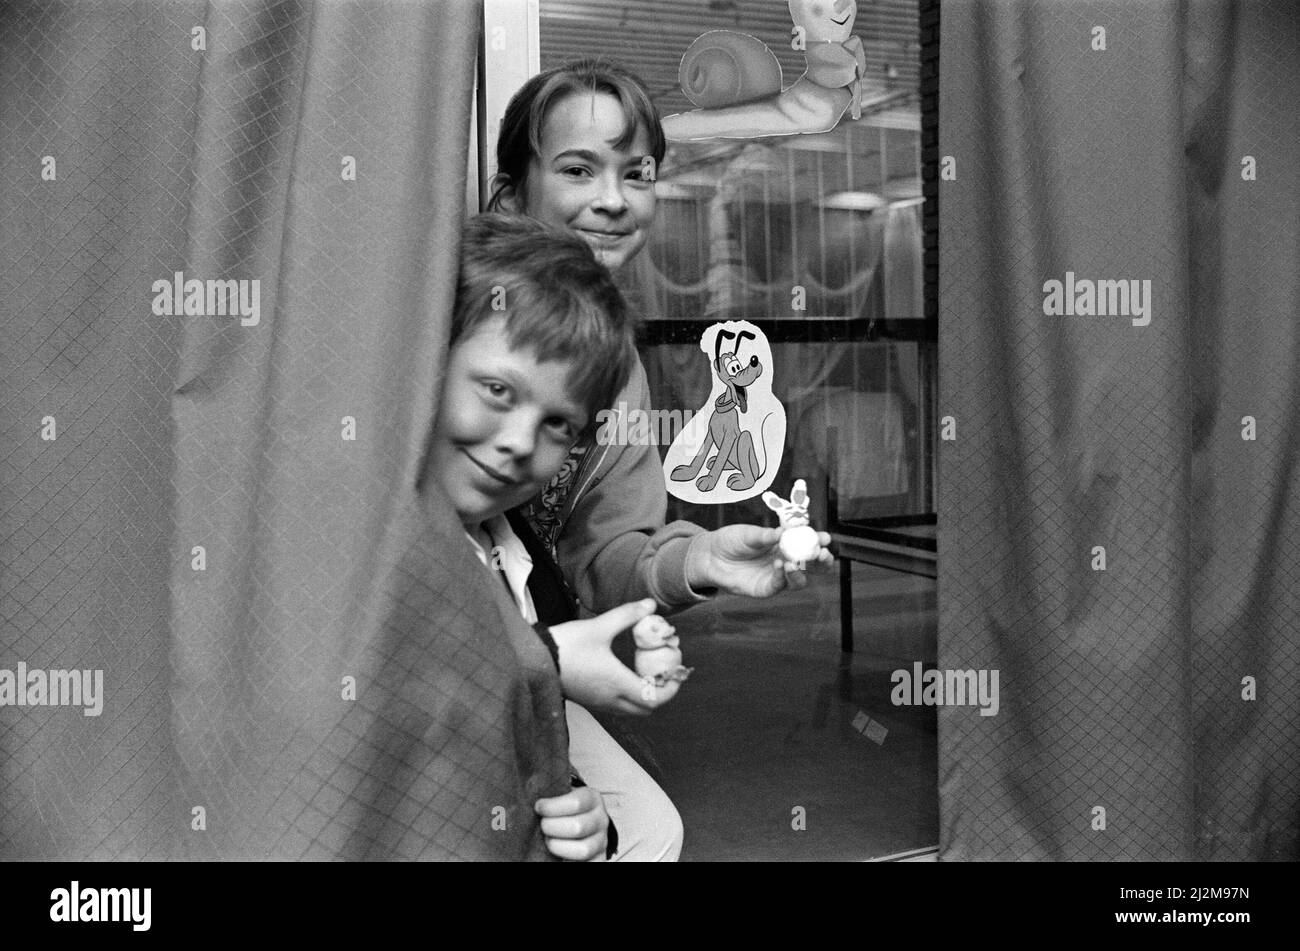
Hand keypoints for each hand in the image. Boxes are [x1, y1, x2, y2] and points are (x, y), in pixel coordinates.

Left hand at [535, 785, 608, 860]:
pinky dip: (569, 860)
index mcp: (592, 798)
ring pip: (583, 850)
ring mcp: (601, 841)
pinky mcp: (599, 858)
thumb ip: (551, 793)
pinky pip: (589, 864)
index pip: (576, 802)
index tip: (538, 808)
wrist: (579, 819)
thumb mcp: (562, 794)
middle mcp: (601, 819)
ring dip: (558, 847)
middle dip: (552, 827)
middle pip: (578, 827)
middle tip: (542, 826)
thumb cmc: (564, 808)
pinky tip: (557, 855)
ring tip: (548, 841)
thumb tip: (529, 796)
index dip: (552, 806)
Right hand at [549, 599, 677, 714]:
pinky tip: (625, 674)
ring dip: (644, 696)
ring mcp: (599, 703)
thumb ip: (627, 616)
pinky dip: (629, 696)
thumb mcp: (600, 626)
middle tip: (662, 672)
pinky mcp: (590, 701)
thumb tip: (651, 605)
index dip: (671, 689)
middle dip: (660, 693)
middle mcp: (611, 699)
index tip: (675, 672)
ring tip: (645, 672)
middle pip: (646, 709)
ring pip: (632, 710)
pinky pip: (618, 706)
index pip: (655, 699)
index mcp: (617, 683)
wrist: (534, 659)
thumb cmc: (568, 644)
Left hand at [686, 524, 833, 598]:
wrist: (710, 555)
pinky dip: (782, 576)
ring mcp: (776, 576)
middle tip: (823, 553)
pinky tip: (780, 565)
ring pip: (799, 580)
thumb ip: (767, 535)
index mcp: (785, 544)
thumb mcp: (750, 533)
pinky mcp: (765, 588)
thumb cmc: (732, 540)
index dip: (819, 542)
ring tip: (793, 561)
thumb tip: (784, 532)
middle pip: (812, 566)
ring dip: (801, 571)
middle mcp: (786, 561)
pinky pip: (779, 585)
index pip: (809, 544)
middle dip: (822, 561)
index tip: (826, 538)